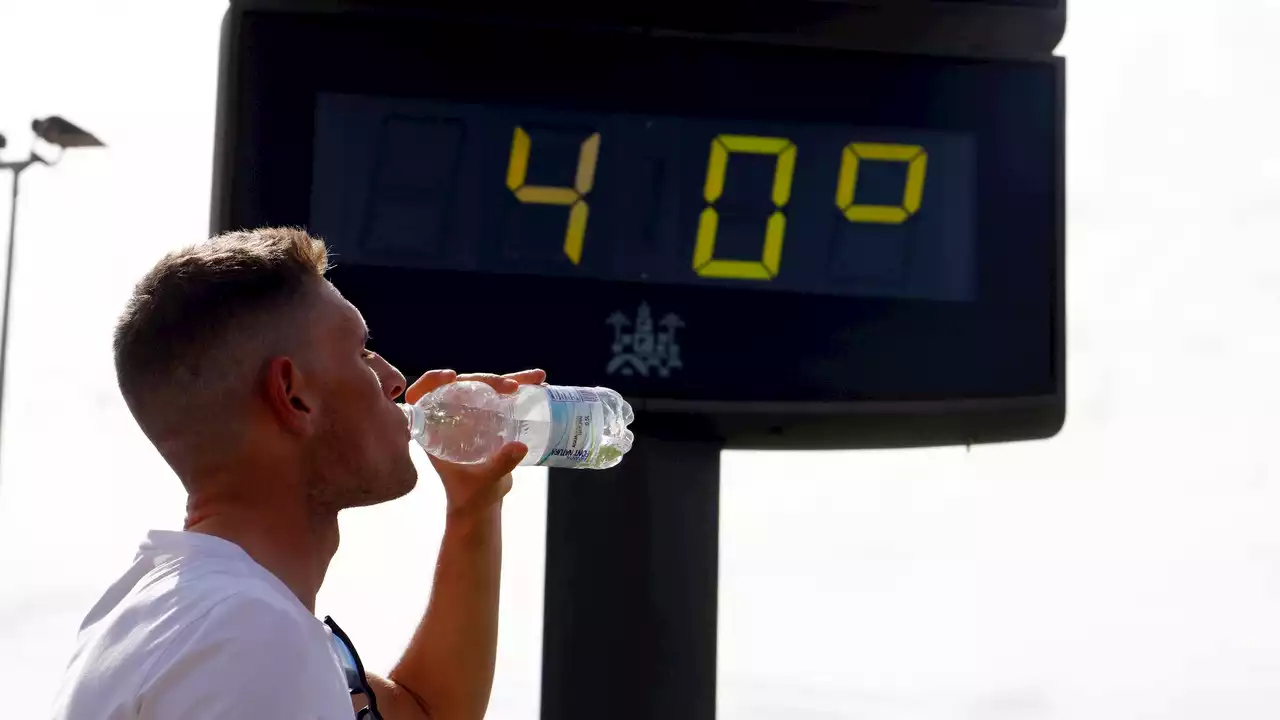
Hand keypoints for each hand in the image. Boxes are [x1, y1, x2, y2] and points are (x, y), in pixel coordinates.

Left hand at [405, 368, 546, 518]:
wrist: (483, 505)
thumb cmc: (471, 497)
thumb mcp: (483, 482)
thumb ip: (499, 465)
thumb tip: (520, 446)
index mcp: (434, 430)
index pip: (423, 396)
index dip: (432, 381)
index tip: (451, 376)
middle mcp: (450, 418)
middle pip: (462, 387)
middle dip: (486, 380)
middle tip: (510, 386)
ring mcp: (470, 417)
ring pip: (485, 389)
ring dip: (510, 379)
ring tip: (536, 377)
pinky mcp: (489, 419)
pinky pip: (502, 399)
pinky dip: (521, 390)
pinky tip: (539, 384)